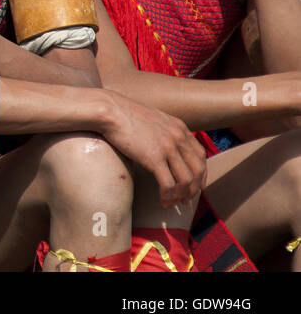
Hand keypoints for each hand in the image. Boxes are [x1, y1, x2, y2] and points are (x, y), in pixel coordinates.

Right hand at [97, 92, 205, 207]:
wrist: (110, 110)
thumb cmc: (124, 113)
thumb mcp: (153, 118)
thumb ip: (163, 130)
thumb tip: (161, 144)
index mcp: (179, 128)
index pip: (200, 155)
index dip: (201, 173)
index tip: (196, 184)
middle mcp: (178, 138)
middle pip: (197, 170)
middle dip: (194, 188)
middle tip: (186, 199)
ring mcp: (167, 148)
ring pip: (185, 180)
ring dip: (181, 195)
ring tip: (173, 203)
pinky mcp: (154, 158)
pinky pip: (168, 184)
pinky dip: (168, 196)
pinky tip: (162, 201)